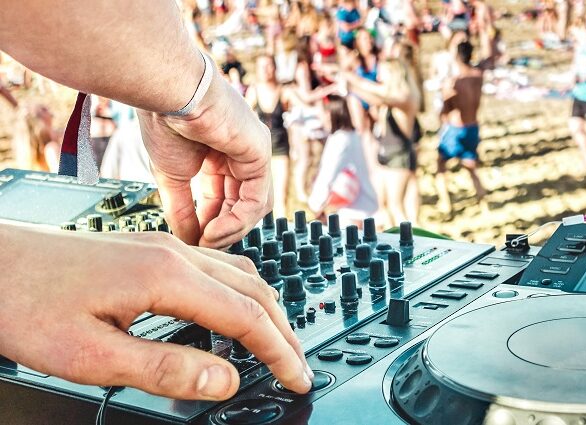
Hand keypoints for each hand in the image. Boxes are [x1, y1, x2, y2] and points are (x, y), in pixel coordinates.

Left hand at [0, 224, 312, 398]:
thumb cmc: (25, 302)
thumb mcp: (91, 355)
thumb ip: (164, 368)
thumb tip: (224, 380)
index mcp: (165, 276)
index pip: (247, 315)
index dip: (278, 351)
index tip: (297, 377)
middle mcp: (173, 254)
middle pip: (254, 289)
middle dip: (284, 330)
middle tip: (299, 365)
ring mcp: (162, 247)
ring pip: (239, 274)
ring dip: (266, 309)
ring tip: (276, 342)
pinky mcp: (149, 251)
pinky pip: (216, 267)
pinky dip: (242, 293)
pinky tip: (234, 310)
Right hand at [138, 71, 272, 247]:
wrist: (168, 93)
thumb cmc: (165, 122)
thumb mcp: (172, 176)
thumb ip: (182, 209)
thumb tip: (187, 240)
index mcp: (219, 155)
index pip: (222, 199)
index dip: (208, 223)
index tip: (192, 242)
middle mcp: (240, 154)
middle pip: (240, 204)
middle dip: (222, 229)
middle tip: (201, 246)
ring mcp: (254, 153)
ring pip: (253, 206)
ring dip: (231, 229)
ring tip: (207, 240)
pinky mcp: (260, 154)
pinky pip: (257, 198)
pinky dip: (237, 220)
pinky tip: (214, 230)